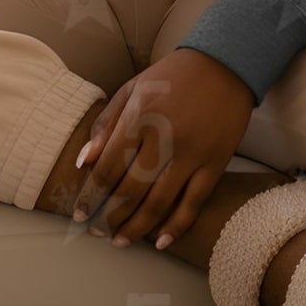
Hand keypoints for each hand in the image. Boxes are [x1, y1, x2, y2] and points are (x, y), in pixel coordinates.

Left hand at [71, 48, 254, 250]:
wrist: (224, 63)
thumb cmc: (173, 76)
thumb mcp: (133, 89)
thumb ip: (106, 124)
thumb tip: (85, 162)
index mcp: (139, 116)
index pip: (108, 167)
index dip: (91, 196)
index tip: (80, 214)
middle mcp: (164, 136)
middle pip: (130, 190)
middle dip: (109, 217)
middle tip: (98, 233)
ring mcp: (192, 152)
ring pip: (159, 202)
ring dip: (137, 227)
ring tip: (121, 241)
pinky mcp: (216, 162)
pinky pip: (193, 202)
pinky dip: (176, 226)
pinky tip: (160, 241)